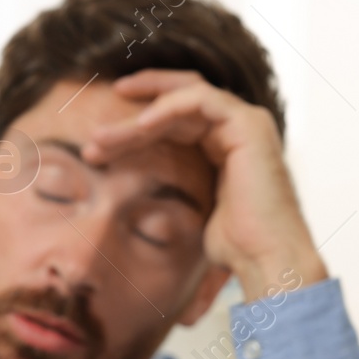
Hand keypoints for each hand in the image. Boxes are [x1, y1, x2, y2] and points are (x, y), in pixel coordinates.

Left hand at [80, 69, 326, 298]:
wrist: (265, 259)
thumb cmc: (232, 247)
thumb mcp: (190, 212)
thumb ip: (171, 190)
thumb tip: (132, 199)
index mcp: (222, 146)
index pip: (174, 121)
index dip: (134, 127)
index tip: (98, 141)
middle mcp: (235, 129)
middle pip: (173, 106)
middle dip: (129, 122)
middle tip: (93, 140)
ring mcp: (245, 123)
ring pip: (181, 100)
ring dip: (137, 118)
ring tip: (102, 139)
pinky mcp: (248, 125)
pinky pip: (201, 99)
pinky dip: (168, 107)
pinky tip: (139, 126)